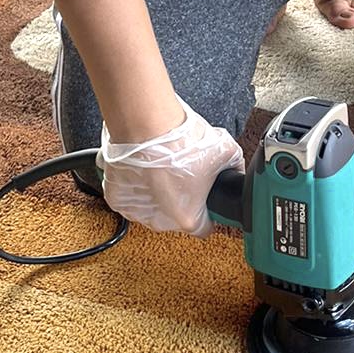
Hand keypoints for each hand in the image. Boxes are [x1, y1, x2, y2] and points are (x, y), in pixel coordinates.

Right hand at [97, 99, 243, 234]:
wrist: (146, 124)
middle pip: (177, 218)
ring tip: (162, 168)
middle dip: (182, 200)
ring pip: (152, 209)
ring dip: (158, 194)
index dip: (209, 211)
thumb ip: (234, 166)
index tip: (206, 197)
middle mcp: (161, 221)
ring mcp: (136, 211)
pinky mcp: (117, 198)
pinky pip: (130, 198)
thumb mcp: (224, 150)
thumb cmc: (181, 140)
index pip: (204, 228)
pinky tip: (144, 169)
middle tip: (183, 174)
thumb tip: (236, 168)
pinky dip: (136, 187)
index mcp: (188, 218)